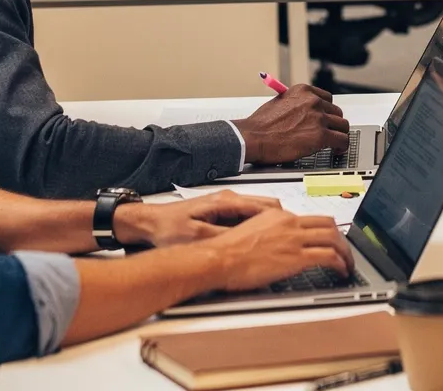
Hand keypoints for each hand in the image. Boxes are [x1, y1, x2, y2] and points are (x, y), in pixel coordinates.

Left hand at [114, 191, 282, 247]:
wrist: (149, 223)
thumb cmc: (168, 228)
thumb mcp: (196, 237)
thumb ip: (223, 238)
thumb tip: (245, 243)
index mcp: (226, 201)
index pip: (265, 206)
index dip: (281, 219)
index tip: (292, 230)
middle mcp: (229, 199)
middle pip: (266, 206)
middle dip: (280, 221)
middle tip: (290, 238)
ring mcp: (225, 204)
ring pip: (258, 211)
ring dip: (268, 224)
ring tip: (277, 241)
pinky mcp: (220, 212)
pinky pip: (247, 217)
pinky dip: (256, 226)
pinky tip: (257, 241)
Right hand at [205, 207, 352, 290]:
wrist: (219, 258)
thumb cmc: (226, 251)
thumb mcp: (250, 232)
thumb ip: (268, 233)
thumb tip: (275, 244)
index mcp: (277, 215)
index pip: (310, 218)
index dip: (324, 229)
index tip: (328, 239)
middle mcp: (289, 222)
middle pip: (328, 223)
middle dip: (341, 237)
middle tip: (344, 249)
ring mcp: (294, 238)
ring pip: (333, 238)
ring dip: (345, 252)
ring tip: (348, 263)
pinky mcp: (296, 256)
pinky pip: (328, 256)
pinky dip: (340, 263)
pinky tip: (341, 270)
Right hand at [236, 85, 349, 165]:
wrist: (252, 138)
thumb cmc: (260, 125)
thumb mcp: (279, 102)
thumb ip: (295, 104)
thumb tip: (303, 112)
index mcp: (303, 91)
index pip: (327, 99)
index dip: (327, 112)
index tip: (326, 120)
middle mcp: (313, 101)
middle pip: (336, 112)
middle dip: (333, 124)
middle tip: (329, 133)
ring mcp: (318, 118)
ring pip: (342, 126)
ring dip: (339, 135)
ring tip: (334, 143)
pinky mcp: (321, 135)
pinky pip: (342, 140)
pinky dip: (342, 147)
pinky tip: (337, 151)